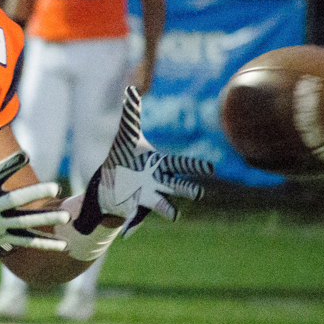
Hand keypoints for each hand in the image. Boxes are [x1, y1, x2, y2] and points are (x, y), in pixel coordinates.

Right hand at [0, 108, 68, 251]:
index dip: (10, 164)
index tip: (25, 155)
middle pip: (16, 201)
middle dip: (35, 194)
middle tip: (56, 187)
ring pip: (25, 224)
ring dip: (46, 220)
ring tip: (66, 217)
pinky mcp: (3, 238)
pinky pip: (26, 242)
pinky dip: (44, 244)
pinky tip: (64, 246)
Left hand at [77, 86, 213, 237]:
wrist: (111, 181)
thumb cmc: (125, 156)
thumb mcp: (126, 134)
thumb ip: (131, 113)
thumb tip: (131, 89)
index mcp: (159, 164)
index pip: (179, 164)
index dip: (194, 167)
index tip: (211, 169)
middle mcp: (158, 182)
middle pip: (176, 185)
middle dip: (186, 188)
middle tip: (198, 192)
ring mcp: (147, 197)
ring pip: (161, 204)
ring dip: (166, 209)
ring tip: (173, 215)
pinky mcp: (133, 209)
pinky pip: (133, 218)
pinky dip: (130, 226)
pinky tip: (125, 235)